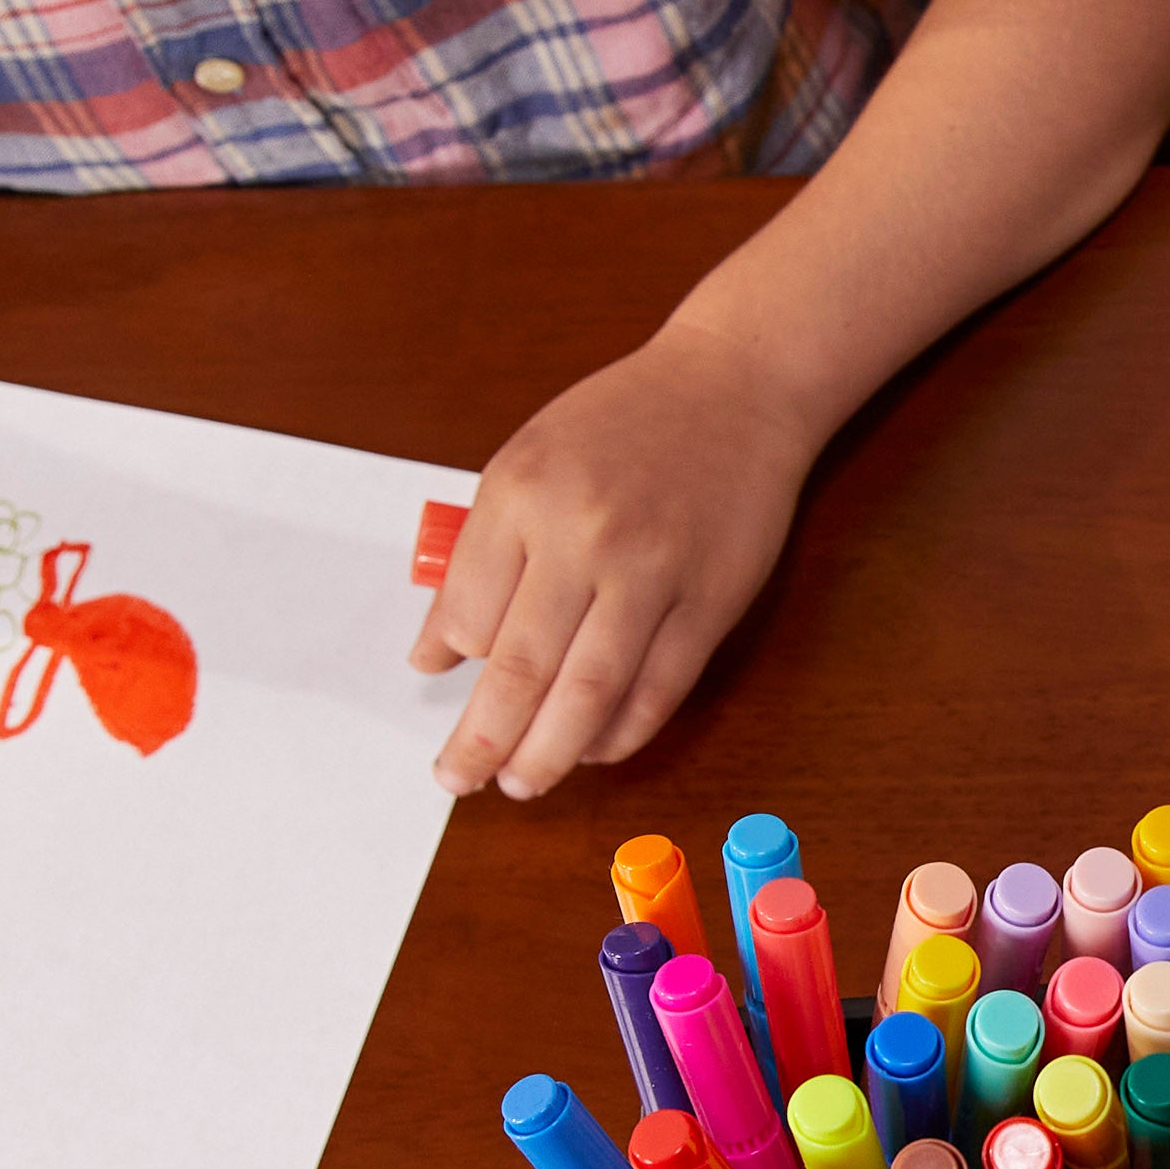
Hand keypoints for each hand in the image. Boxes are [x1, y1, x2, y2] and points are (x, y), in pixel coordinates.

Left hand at [411, 324, 822, 797]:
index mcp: (524, 494)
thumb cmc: (625, 423)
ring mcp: (654, 572)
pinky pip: (659, 688)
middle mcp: (585, 535)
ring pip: (590, 692)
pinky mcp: (710, 600)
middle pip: (520, 668)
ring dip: (548, 753)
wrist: (735, 386)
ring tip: (521, 782)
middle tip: (458, 778)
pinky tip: (594, 746)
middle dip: (482, 740)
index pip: (468, 611)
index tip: (440, 696)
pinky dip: (622, 731)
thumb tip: (434, 652)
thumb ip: (479, 558)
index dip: (451, 663)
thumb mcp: (527, 464)